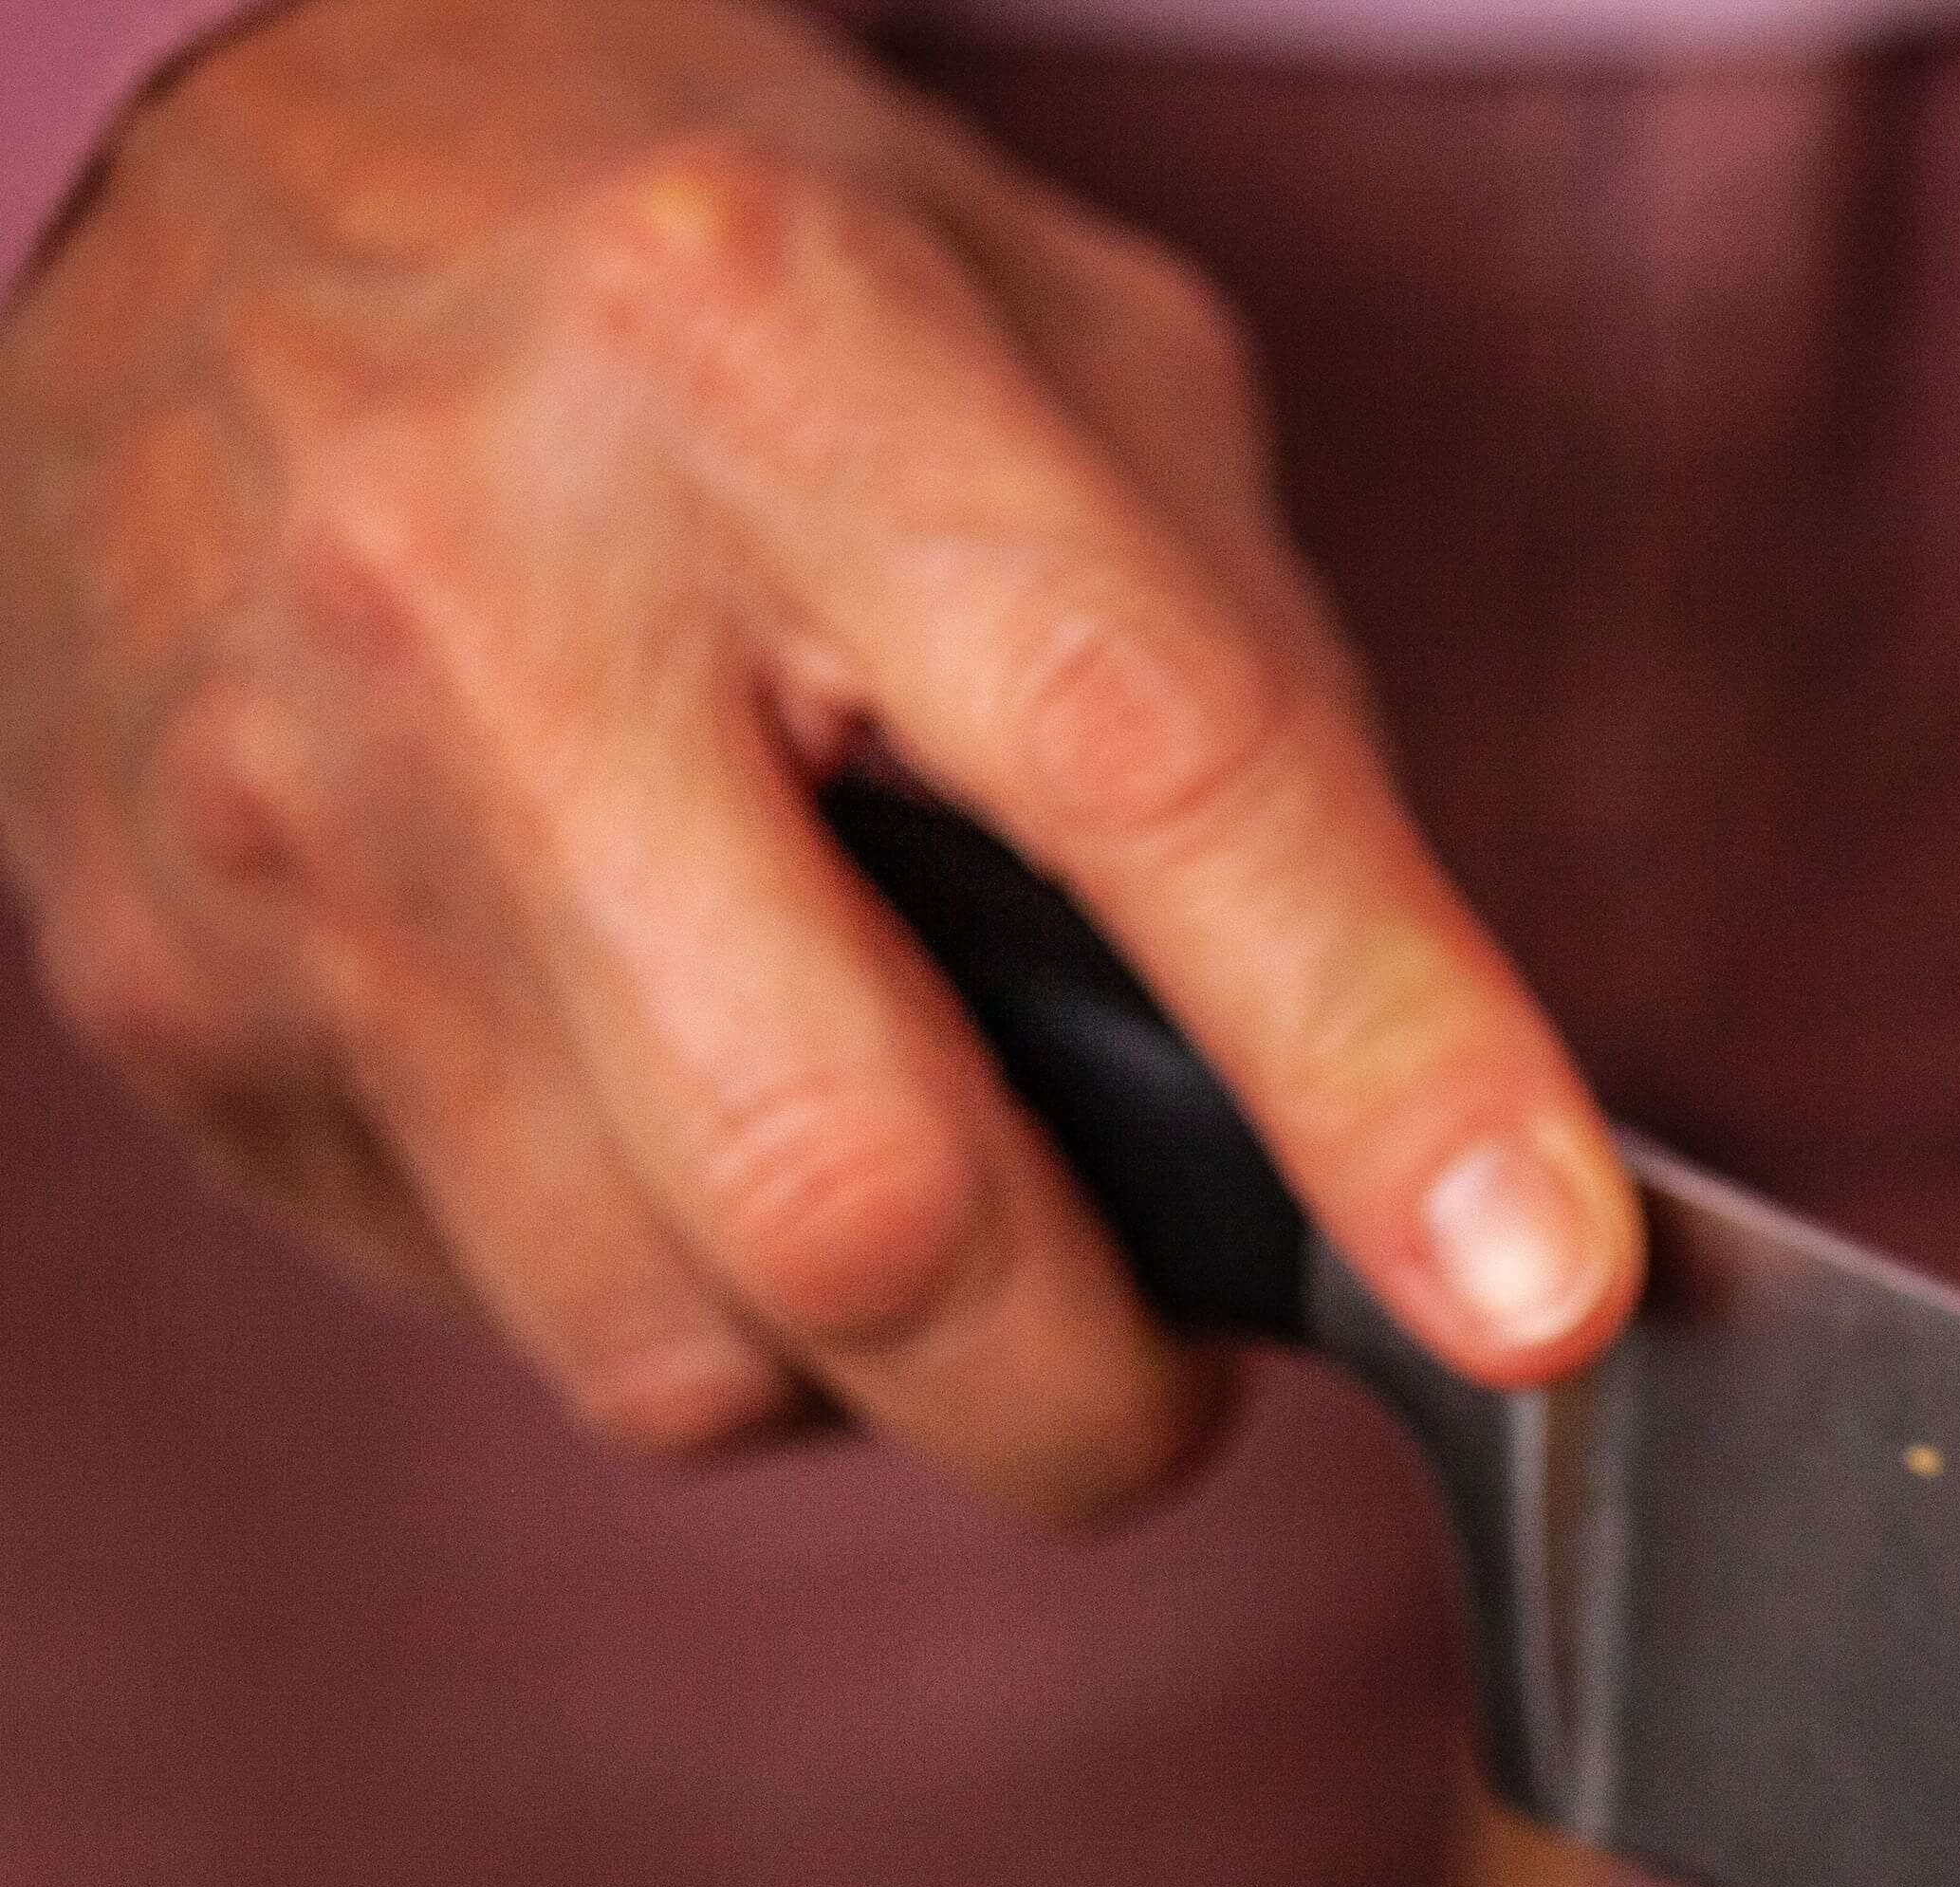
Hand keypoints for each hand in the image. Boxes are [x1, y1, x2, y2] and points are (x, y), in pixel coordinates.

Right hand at [0, 0, 1631, 1516]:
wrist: (239, 178)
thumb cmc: (734, 305)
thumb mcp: (1066, 369)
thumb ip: (1264, 721)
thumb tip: (1434, 1123)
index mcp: (771, 351)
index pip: (1147, 767)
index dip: (1376, 1067)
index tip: (1541, 1293)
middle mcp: (480, 581)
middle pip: (862, 1194)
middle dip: (1097, 1383)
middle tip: (1183, 1350)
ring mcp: (282, 813)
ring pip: (685, 1338)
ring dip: (885, 1364)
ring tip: (918, 1172)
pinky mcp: (165, 997)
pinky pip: (515, 1311)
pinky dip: (686, 1294)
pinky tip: (688, 1102)